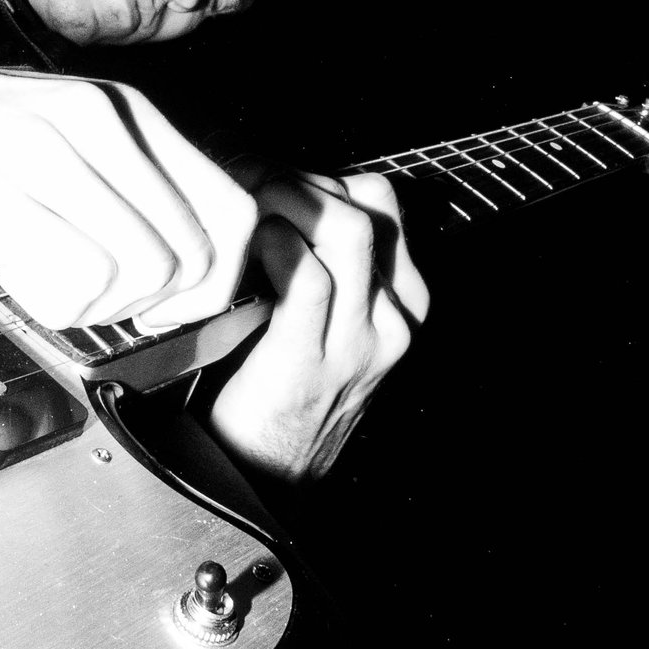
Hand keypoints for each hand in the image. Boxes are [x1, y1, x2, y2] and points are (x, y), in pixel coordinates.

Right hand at [0, 58, 257, 332]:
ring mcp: (52, 153)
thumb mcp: (56, 141)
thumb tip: (186, 266)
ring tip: (47, 284)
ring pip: (149, 267)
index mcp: (125, 112)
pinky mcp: (1, 191)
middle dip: (159, 305)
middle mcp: (101, 122)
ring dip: (103, 304)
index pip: (233, 211)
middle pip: (199, 253)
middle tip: (98, 302)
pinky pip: (84, 277)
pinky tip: (17, 281)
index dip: (215, 283)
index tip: (164, 307)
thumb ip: (123, 186)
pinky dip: (59, 303)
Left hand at [205, 169, 429, 482]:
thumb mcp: (327, 324)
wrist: (269, 479)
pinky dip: (275, 244)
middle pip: (369, 205)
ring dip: (287, 196)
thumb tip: (278, 193)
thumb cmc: (285, 392)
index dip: (324, 173)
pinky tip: (250, 243)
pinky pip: (306, 276)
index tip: (272, 169)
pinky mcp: (312, 362)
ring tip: (245, 200)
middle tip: (247, 175)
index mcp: (403, 303)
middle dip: (302, 175)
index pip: (383, 203)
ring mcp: (359, 342)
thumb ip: (325, 267)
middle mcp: (393, 318)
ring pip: (347, 229)